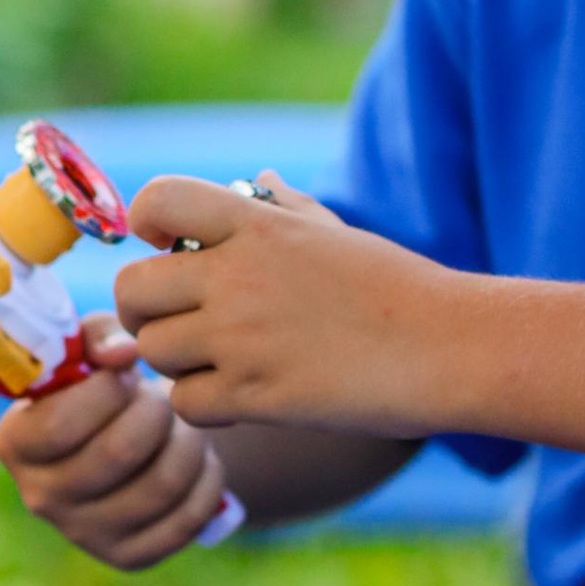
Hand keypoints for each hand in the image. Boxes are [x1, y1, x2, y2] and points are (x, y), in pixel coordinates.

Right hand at [0, 310, 232, 569]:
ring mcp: (84, 534)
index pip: (60, 425)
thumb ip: (99, 336)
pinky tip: (197, 458)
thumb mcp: (91, 349)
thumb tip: (124, 353)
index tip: (125, 375)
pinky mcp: (128, 557)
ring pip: (160, 485)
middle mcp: (40, 496)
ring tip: (182, 424)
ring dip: (187, 442)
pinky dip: (206, 481)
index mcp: (15, 443)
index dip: (105, 392)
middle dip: (155, 411)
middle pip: (117, 454)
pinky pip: (186, 519)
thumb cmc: (102, 386)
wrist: (127, 441)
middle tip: (160, 397)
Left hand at [117, 173, 458, 434]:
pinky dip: (203, 407)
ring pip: (153, 350)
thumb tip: (261, 179)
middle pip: (133, 288)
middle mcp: (238, 276)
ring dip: (176, 363)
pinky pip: (184, 403)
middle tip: (178, 323)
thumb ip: (286, 207)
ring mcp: (243, 337)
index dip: (145, 226)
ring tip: (218, 364)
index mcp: (256, 224)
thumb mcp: (335, 232)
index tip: (165, 248)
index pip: (156, 201)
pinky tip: (238, 399)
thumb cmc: (398, 288)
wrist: (451, 348)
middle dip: (145, 309)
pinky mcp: (257, 395)